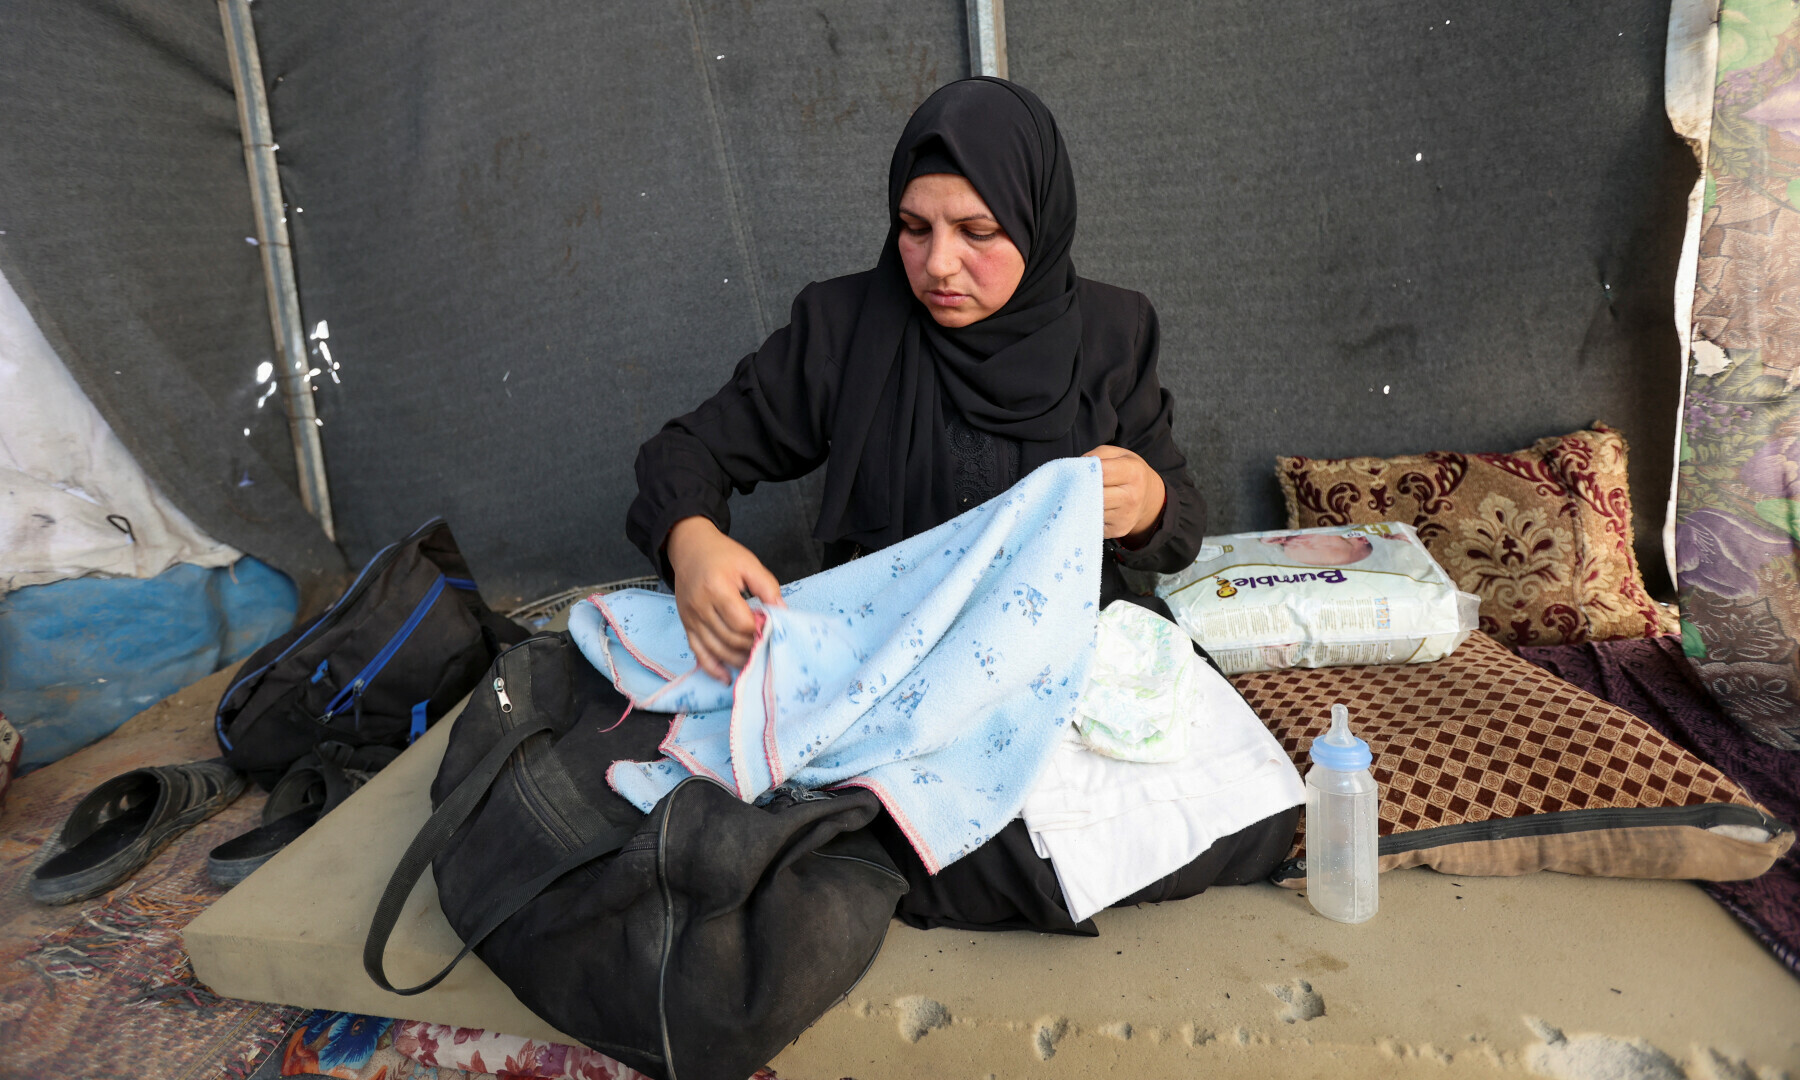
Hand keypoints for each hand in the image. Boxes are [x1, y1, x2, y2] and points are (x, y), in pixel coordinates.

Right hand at [664, 516, 783, 680]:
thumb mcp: (749, 563)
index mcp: (717, 589)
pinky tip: (726, 677)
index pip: (741, 623)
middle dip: (751, 647)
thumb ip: (768, 588)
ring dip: (737, 660)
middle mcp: (700, 606)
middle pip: (729, 640)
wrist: (689, 547)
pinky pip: (698, 652)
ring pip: (716, 650)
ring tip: (755, 662)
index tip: (772, 630)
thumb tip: (783, 613)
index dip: (759, 631)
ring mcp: (691, 618)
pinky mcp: (686, 625)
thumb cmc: (721, 554)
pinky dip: (712, 668)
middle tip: (768, 647)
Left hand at [1082, 445, 1166, 541]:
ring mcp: (1125, 516)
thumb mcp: (1117, 455)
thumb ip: (1095, 457)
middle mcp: (1132, 496)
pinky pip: (1093, 521)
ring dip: (1080, 503)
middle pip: (1095, 494)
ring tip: (1078, 496)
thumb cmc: (1127, 472)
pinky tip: (1089, 508)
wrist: (1149, 497)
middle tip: (1069, 485)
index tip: (1074, 471)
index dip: (1084, 471)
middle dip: (1079, 489)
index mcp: (1133, 472)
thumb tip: (1073, 470)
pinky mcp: (1118, 530)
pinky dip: (1087, 514)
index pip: (1101, 472)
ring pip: (1091, 509)